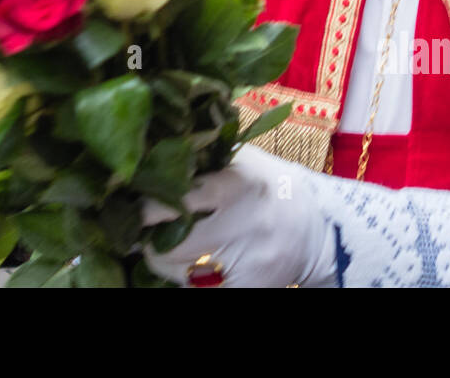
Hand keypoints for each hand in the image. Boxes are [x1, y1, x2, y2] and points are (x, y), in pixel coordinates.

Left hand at [141, 144, 335, 286]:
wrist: (320, 230)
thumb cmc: (271, 188)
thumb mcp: (245, 161)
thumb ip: (205, 157)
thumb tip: (151, 156)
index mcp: (237, 185)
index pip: (179, 198)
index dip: (146, 206)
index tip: (129, 203)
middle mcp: (243, 224)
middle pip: (172, 243)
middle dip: (147, 238)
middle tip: (138, 230)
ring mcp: (248, 263)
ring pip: (180, 274)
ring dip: (164, 261)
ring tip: (165, 246)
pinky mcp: (250, 289)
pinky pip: (200, 292)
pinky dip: (188, 282)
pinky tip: (191, 269)